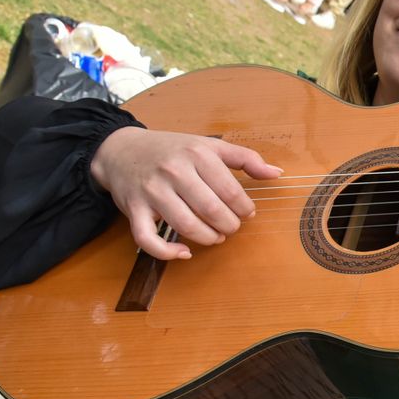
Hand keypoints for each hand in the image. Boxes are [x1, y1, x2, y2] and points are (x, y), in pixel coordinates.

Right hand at [90, 127, 283, 260]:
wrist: (121, 151)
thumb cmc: (171, 150)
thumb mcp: (209, 145)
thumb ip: (245, 158)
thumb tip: (277, 173)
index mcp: (197, 154)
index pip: (230, 190)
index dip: (244, 209)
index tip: (246, 213)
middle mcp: (174, 171)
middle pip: (211, 209)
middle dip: (229, 225)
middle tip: (232, 227)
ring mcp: (152, 191)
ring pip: (185, 225)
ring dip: (207, 238)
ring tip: (216, 237)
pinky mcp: (133, 210)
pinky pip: (148, 239)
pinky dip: (167, 252)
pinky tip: (183, 253)